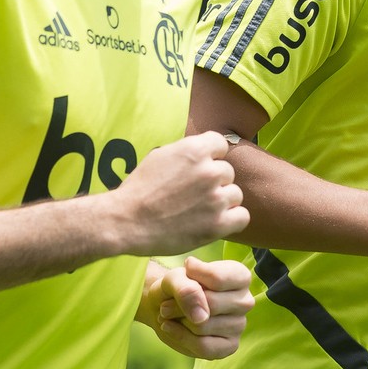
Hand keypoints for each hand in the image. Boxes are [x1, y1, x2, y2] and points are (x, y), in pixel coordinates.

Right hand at [111, 132, 248, 255]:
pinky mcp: (218, 224)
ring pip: (235, 194)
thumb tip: (205, 152)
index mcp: (195, 150)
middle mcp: (209, 171)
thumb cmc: (139, 190)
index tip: (199, 169)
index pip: (220, 144)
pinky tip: (215, 222)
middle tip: (194, 195)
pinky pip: (242, 216)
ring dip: (222, 201)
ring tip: (201, 210)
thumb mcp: (161, 156)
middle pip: (227, 172)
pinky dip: (231, 220)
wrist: (125, 221)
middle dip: (214, 182)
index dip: (211, 157)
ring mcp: (216, 198)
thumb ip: (187, 152)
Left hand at [142, 256, 254, 360]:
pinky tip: (169, 327)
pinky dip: (180, 337)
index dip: (192, 277)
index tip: (184, 272)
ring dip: (178, 321)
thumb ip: (186, 288)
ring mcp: (240, 325)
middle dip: (180, 305)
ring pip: (203, 326)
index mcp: (240, 277)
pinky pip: (204, 347)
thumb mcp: (175, 277)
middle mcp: (245, 301)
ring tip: (169, 315)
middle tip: (166, 304)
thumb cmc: (177, 287)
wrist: (165, 306)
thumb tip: (201, 316)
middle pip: (212, 305)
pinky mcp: (230, 346)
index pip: (218, 279)